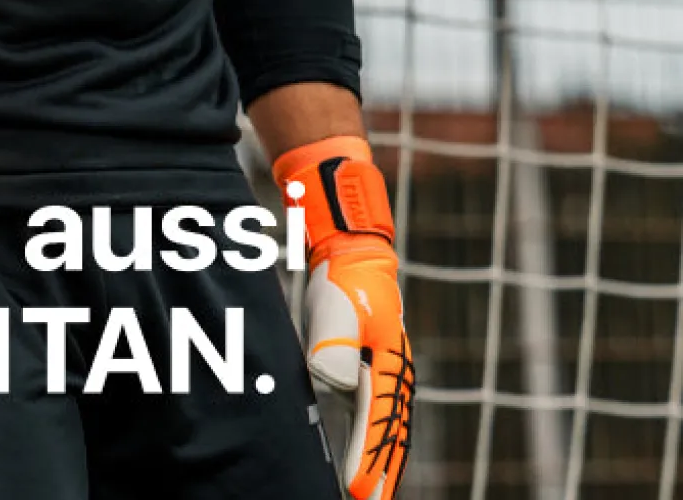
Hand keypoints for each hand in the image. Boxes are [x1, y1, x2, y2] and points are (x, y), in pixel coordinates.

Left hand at [273, 136, 412, 499]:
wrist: (355, 255)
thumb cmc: (344, 281)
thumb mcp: (336, 309)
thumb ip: (336, 346)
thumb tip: (337, 385)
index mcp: (389, 363)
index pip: (379, 422)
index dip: (368, 460)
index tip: (359, 493)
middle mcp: (394, 375)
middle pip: (391, 435)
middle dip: (382, 474)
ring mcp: (387, 375)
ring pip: (389, 431)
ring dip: (382, 465)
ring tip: (372, 497)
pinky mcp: (373, 372)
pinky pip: (379, 418)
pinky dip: (376, 445)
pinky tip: (365, 466)